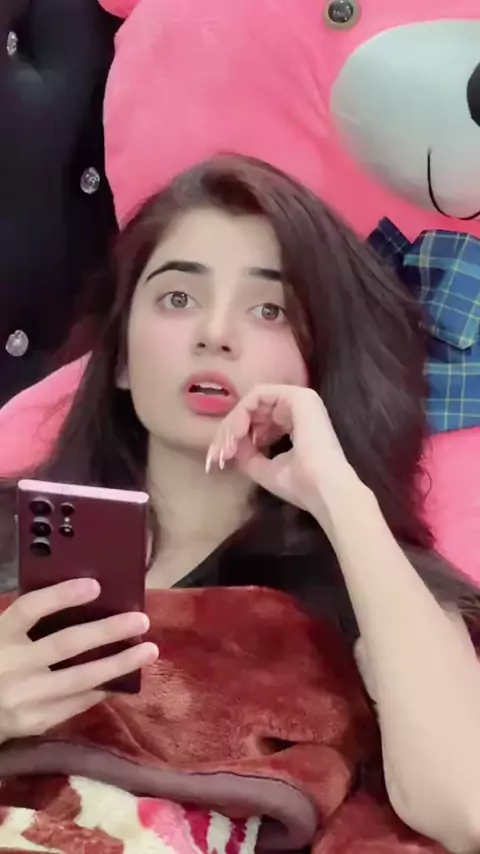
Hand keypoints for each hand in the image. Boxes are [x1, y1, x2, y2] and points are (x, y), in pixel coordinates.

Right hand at [0, 579, 157, 742]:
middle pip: (65, 644)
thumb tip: (86, 596)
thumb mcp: (1, 638)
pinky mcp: (36, 721)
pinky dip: (104, 688)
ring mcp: (24, 697)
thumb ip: (29, 623)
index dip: (61, 595)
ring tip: (149, 650)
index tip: (95, 585)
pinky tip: (125, 678)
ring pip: (80, 678)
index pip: (30, 609)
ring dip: (119, 663)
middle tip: (141, 619)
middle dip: (107, 630)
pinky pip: (79, 702)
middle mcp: (10, 666)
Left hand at [207, 384, 360, 530]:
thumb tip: (230, 443)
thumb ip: (246, 453)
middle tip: (217, 454)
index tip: (220, 459)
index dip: (234, 437)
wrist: (323, 490)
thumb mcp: (264, 468)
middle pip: (252, 410)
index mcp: (295, 423)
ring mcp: (299, 399)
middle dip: (229, 431)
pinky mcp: (298, 396)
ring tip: (226, 447)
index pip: (258, 421)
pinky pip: (258, 395)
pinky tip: (237, 434)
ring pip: (252, 402)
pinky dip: (242, 413)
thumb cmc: (300, 485)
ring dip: (233, 424)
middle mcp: (297, 408)